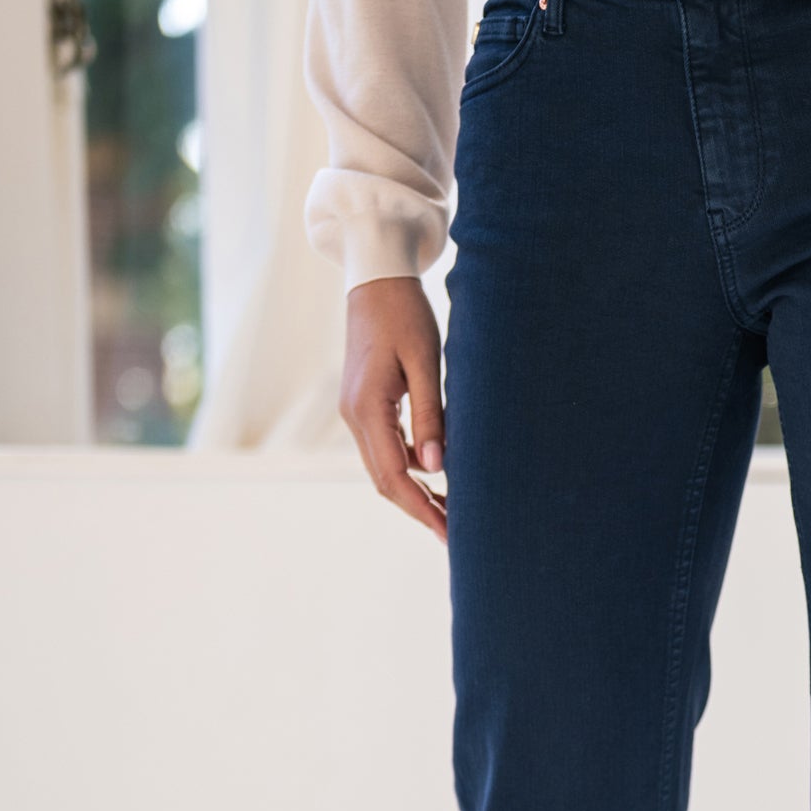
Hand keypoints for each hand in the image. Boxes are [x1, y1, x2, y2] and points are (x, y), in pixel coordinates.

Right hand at [340, 276, 447, 542]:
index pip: (395, 476)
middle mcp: (354, 416)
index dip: (422, 509)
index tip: (450, 532)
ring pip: (385, 468)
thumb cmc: (404, 313)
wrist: (375, 278)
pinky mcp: (364, 404)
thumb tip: (437, 466)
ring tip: (454, 507)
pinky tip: (439, 471)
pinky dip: (411, 467)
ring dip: (416, 491)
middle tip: (455, 532)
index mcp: (367, 408)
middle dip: (420, 509)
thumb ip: (430, 415)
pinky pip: (386, 448)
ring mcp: (355, 411)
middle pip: (386, 481)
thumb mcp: (424, 362)